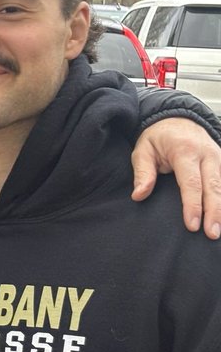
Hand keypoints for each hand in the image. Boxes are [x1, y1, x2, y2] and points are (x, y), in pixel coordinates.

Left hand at [131, 118, 220, 239]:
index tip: (192, 225)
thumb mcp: (143, 150)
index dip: (193, 205)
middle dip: (214, 212)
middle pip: (213, 187)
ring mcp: (219, 157)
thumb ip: (143, 173)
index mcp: (185, 151)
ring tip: (218, 230)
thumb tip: (138, 195)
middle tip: (211, 233)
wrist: (177, 118)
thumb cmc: (158, 138)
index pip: (191, 183)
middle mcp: (207, 154)